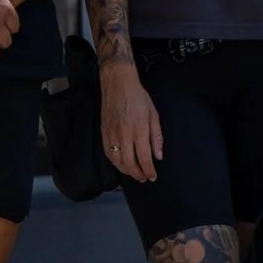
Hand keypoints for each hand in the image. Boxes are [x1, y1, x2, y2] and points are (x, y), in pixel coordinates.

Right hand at [99, 59, 162, 181]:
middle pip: (130, 163)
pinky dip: (115, 163)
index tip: (153, 176)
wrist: (118, 84)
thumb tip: (159, 156)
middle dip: (138, 174)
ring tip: (134, 174)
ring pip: (117, 161)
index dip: (149, 170)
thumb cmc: (138, 98)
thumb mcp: (154, 115)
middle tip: (144, 178)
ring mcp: (112, 134)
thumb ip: (157, 137)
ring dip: (126, 171)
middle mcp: (124, 135)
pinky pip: (108, 153)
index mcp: (139, 130)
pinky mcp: (103, 132)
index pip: (145, 158)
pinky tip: (121, 164)